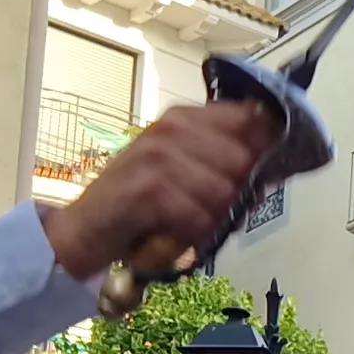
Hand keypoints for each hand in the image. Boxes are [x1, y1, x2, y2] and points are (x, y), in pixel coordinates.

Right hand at [43, 99, 278, 280]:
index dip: (262, 149)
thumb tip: (272, 164)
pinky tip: (169, 233)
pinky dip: (190, 236)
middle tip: (203, 210)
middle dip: (234, 194)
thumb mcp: (180, 171)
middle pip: (244, 160)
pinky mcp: (150, 188)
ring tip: (182, 221)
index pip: (250, 119)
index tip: (256, 172)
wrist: (81, 232)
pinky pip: (200, 218)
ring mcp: (159, 155)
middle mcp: (171, 128)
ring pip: (225, 192)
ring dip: (209, 219)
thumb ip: (220, 161)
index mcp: (182, 118)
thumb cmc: (135, 207)